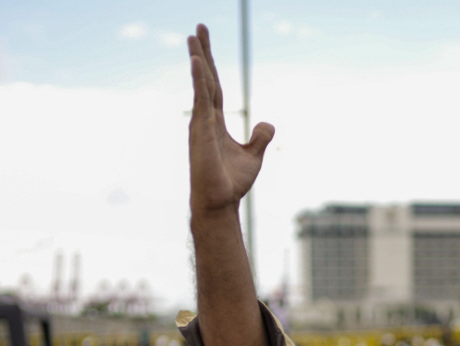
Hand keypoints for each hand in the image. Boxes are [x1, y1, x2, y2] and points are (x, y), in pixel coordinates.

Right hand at [188, 25, 273, 214]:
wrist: (220, 203)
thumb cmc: (231, 183)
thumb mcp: (254, 156)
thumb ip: (261, 137)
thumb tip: (267, 123)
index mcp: (214, 122)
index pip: (213, 86)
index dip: (210, 65)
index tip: (203, 43)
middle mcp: (204, 119)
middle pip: (204, 79)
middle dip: (202, 53)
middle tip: (197, 29)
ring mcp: (200, 124)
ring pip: (201, 85)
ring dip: (198, 60)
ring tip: (193, 37)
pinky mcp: (201, 131)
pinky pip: (201, 100)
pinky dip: (199, 80)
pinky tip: (197, 62)